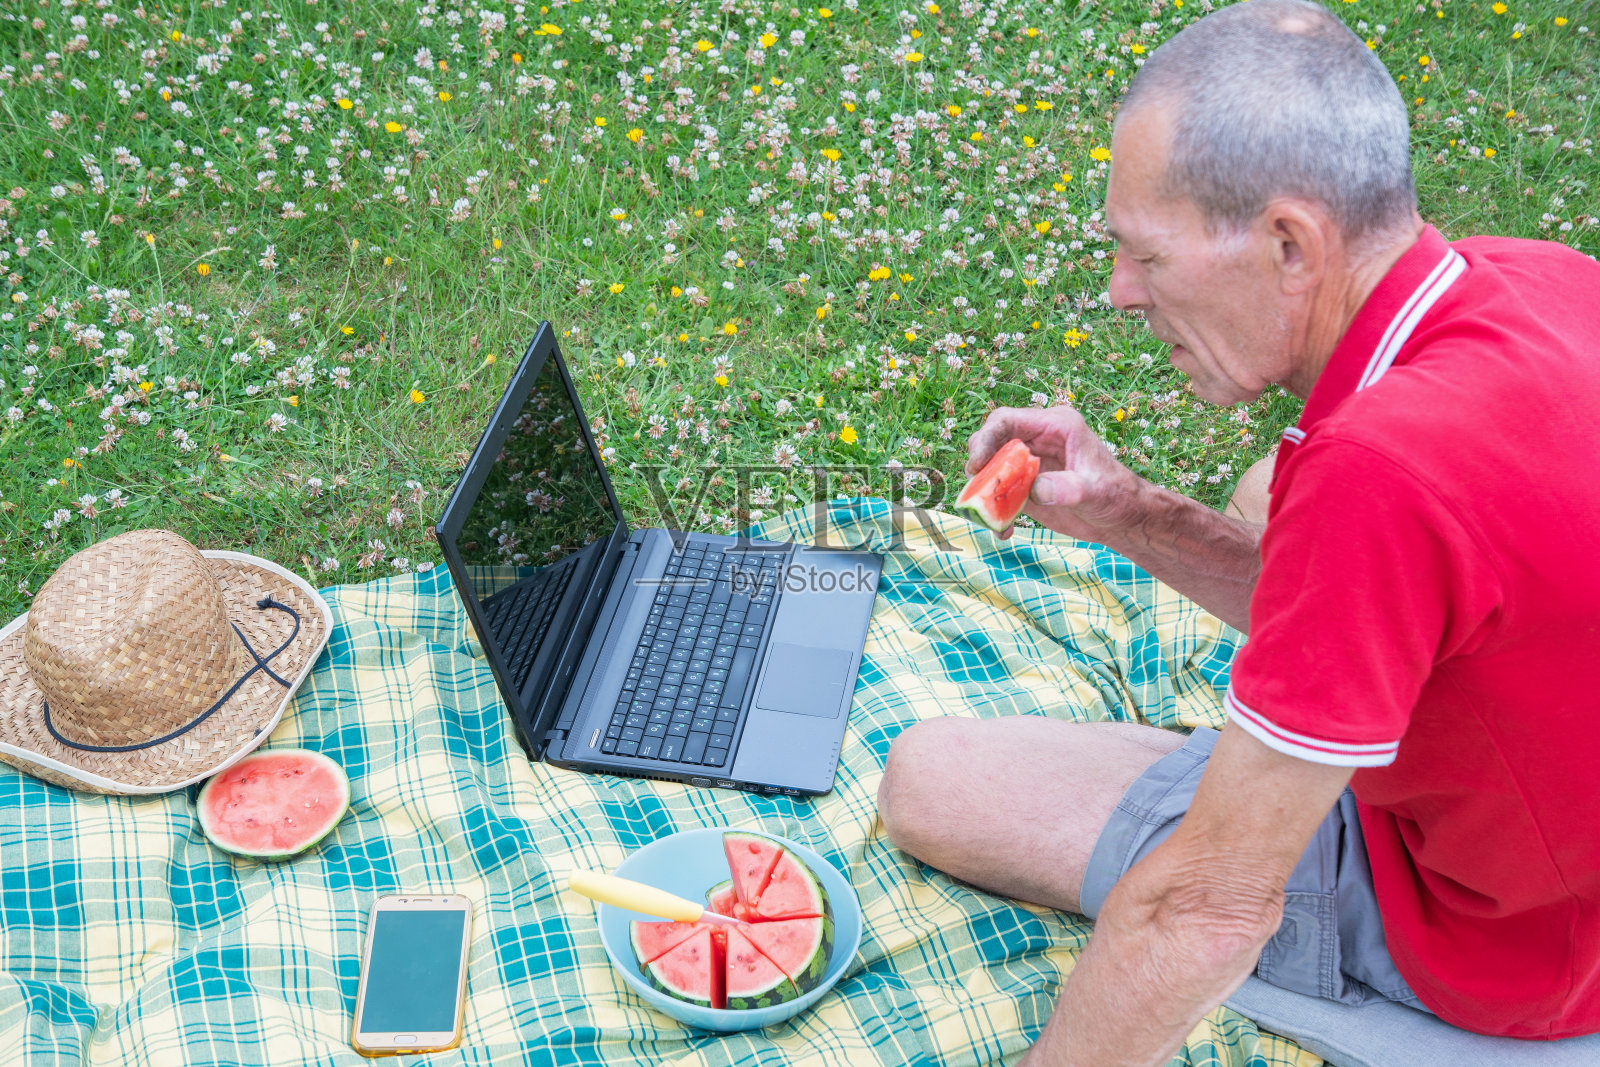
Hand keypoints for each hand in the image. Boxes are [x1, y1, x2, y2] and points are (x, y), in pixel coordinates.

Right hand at [966, 406, 1145, 541]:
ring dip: (983, 489)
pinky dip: (995, 511)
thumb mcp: (1094, 491)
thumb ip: (1066, 488)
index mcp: (1055, 426)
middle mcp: (1038, 439)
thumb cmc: (1116, 495)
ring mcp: (1029, 463)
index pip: (1007, 420)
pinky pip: (999, 493)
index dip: (986, 438)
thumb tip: (1035, 489)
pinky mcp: (1025, 486)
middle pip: (992, 440)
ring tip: (986, 513)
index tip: (977, 465)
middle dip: (979, 462)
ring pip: (991, 467)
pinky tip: (1005, 530)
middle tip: (975, 487)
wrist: (1121, 518)